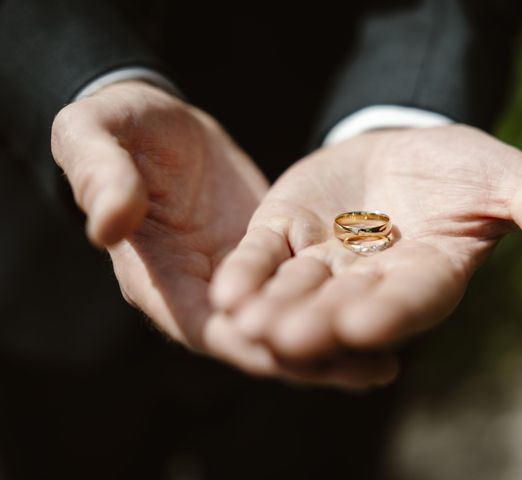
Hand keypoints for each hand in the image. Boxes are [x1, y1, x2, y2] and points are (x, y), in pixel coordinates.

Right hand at [51, 81, 395, 387]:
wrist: (156, 121)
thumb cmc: (118, 126)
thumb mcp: (97, 137)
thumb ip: (102, 178)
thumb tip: (106, 226)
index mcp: (156, 276)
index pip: (206, 327)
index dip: (253, 345)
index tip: (303, 355)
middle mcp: (198, 291)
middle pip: (258, 340)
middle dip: (312, 359)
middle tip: (373, 371)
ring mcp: (237, 277)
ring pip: (286, 321)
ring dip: (333, 342)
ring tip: (389, 359)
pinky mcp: (266, 256)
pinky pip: (300, 289)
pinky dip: (333, 304)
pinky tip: (379, 307)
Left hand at [212, 125, 521, 370]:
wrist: (403, 148)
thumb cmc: (466, 168)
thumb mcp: (515, 183)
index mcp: (428, 275)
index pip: (412, 299)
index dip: (391, 312)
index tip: (365, 326)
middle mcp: (372, 281)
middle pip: (345, 307)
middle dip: (319, 324)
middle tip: (290, 340)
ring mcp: (324, 260)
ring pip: (297, 292)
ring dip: (273, 309)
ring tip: (248, 325)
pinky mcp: (285, 232)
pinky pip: (263, 257)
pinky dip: (247, 274)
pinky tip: (226, 292)